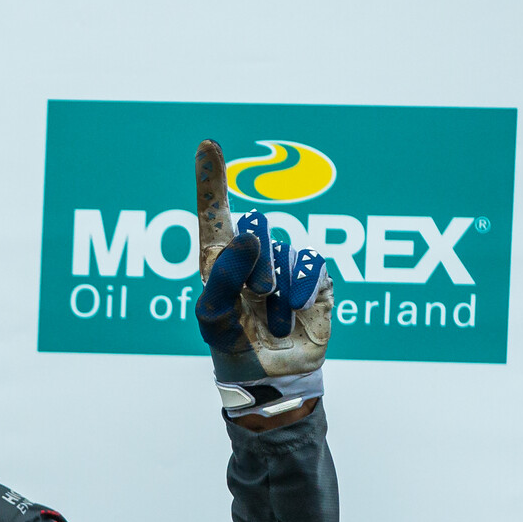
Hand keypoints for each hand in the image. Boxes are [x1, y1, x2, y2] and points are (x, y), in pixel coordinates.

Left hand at [195, 140, 331, 420]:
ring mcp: (285, 263)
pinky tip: (292, 314)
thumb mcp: (213, 318)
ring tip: (270, 318)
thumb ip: (224, 276)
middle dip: (254, 266)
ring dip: (277, 291)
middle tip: (254, 297)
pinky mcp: (315, 277)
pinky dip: (300, 293)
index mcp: (220, 259)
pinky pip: (311, 266)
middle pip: (255, 228)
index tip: (208, 144)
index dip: (212, 178)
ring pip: (285, 251)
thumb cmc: (233, 346)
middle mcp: (254, 254)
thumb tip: (251, 235)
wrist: (272, 377)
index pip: (215, 213)